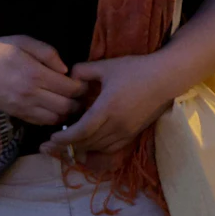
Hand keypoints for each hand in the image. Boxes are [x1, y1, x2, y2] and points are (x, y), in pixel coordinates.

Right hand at [0, 35, 87, 125]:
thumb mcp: (23, 41)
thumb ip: (48, 53)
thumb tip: (65, 70)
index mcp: (35, 74)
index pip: (69, 88)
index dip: (82, 87)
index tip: (85, 82)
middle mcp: (30, 94)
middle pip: (65, 107)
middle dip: (77, 102)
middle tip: (80, 95)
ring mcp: (21, 107)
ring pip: (54, 119)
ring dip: (65, 112)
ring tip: (68, 102)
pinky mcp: (14, 114)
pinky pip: (39, 123)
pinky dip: (51, 118)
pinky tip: (53, 108)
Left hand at [42, 53, 181, 159]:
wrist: (166, 77)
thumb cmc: (137, 70)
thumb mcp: (108, 66)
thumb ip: (85, 70)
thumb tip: (69, 76)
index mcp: (107, 108)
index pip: (80, 131)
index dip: (63, 138)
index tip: (50, 138)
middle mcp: (116, 124)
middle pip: (86, 143)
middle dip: (66, 147)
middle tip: (49, 147)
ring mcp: (126, 131)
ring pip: (97, 148)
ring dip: (80, 148)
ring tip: (66, 145)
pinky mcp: (133, 133)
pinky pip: (110, 148)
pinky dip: (96, 149)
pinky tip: (89, 144)